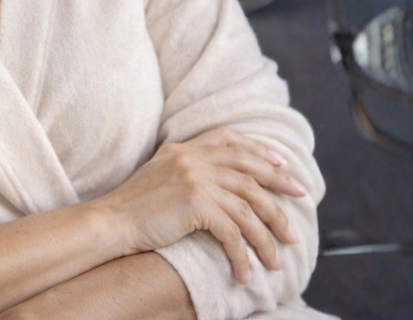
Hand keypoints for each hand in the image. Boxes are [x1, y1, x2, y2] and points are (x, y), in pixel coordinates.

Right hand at [87, 126, 307, 285]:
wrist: (111, 221)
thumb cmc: (133, 207)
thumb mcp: (160, 174)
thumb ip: (186, 169)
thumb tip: (218, 182)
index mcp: (184, 148)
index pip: (230, 140)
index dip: (259, 151)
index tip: (281, 164)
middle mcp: (192, 158)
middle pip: (249, 171)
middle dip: (280, 186)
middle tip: (302, 201)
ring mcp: (194, 178)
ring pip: (247, 207)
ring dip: (267, 235)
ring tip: (277, 259)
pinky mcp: (195, 203)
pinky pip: (232, 232)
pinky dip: (242, 255)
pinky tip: (244, 272)